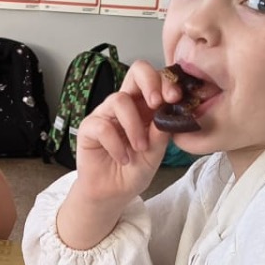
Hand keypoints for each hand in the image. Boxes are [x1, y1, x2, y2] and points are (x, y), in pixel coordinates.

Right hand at [72, 59, 175, 204]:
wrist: (112, 194)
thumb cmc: (134, 170)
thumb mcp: (156, 154)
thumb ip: (162, 134)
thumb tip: (170, 112)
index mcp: (146, 106)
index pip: (156, 79)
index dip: (166, 82)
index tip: (176, 98)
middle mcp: (126, 105)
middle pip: (136, 71)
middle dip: (150, 82)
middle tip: (157, 103)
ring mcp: (106, 114)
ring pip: (119, 100)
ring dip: (133, 126)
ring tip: (140, 148)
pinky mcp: (89, 128)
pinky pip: (102, 126)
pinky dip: (116, 144)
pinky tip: (123, 158)